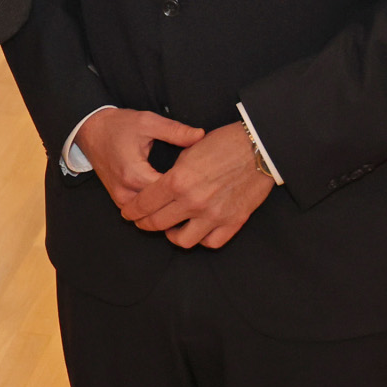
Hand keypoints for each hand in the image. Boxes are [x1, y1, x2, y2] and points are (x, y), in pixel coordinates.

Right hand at [72, 106, 203, 208]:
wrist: (91, 131)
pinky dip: (155, 209)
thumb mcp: (148, 122)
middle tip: (199, 192)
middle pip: (161, 208)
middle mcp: (125, 191)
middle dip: (180, 201)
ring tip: (185, 197)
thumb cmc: (119, 125)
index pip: (169, 193)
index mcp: (134, 174)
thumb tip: (201, 135)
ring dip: (166, 208)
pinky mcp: (119, 200)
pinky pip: (140, 213)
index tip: (202, 180)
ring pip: (150, 215)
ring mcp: (120, 198)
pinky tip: (169, 199)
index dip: (188, 187)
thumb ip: (175, 131)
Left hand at [120, 123, 274, 248]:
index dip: (132, 210)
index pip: (144, 203)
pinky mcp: (233, 222)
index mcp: (177, 180)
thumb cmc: (223, 144)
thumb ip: (172, 174)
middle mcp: (193, 201)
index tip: (128, 213)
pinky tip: (196, 229)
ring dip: (172, 235)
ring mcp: (214, 214)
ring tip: (171, 227)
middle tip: (142, 222)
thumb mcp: (188, 151)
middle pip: (157, 224)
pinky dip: (200, 239)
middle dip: (144, 224)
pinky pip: (210, 242)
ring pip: (182, 241)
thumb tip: (159, 189)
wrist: (259, 148)